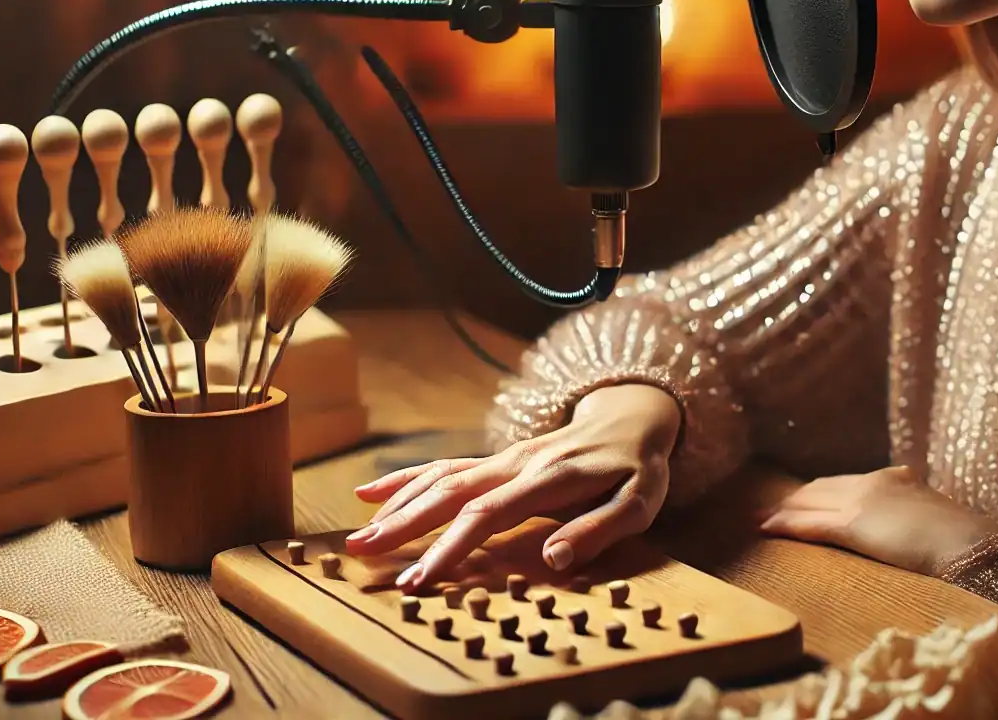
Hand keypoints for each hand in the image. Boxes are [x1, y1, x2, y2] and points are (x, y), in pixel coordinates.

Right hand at [346, 383, 680, 589]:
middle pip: (451, 494)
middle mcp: (517, 464)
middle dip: (405, 525)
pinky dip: (406, 478)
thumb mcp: (638, 504)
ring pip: (440, 478)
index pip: (489, 515)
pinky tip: (369, 493)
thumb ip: (598, 529)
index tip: (419, 578)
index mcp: (549, 479)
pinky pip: (444, 466)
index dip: (451, 547)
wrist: (633, 418)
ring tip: (359, 536)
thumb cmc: (638, 470)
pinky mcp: (495, 460)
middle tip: (363, 554)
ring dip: (397, 505)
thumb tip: (555, 558)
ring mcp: (502, 459)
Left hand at [758, 465, 996, 576]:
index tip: (799, 499)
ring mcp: (861, 501)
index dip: (818, 492)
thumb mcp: (936, 520)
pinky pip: (810, 524)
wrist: (970, 544)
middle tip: (765, 508)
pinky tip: (766, 528)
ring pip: (809, 502)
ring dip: (781, 510)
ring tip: (758, 518)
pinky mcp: (853, 524)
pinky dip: (786, 525)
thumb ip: (916, 518)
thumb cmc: (963, 541)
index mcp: (894, 479)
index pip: (845, 483)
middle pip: (820, 488)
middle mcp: (873, 483)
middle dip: (792, 498)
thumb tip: (910, 530)